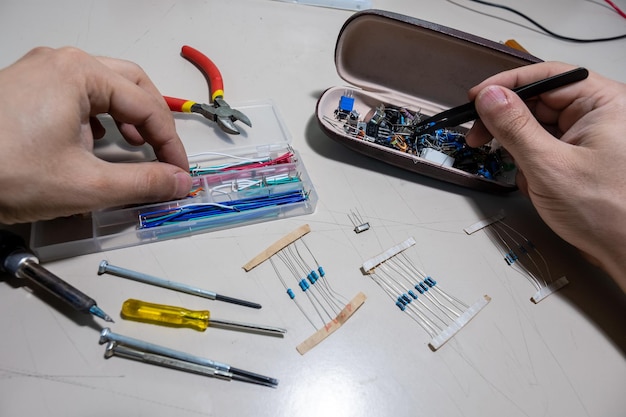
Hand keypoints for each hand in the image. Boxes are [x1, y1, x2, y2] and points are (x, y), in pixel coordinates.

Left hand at [0, 47, 192, 223]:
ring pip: (104, 86)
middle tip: (164, 154)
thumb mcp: (87, 184)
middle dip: (153, 121)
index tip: (179, 172)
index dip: (171, 144)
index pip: (147, 106)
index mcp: (79, 73)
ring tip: (136, 146)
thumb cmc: (1, 172)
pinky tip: (96, 141)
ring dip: (127, 116)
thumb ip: (144, 182)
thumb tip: (178, 182)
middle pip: (131, 84)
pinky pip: (77, 93)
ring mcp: (39, 72)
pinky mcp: (25, 88)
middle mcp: (60, 63)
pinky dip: (99, 115)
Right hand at [466, 62, 625, 288]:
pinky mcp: (582, 159)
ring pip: (538, 130)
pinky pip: (545, 151)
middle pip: (539, 103)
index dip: (508, 85)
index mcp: (605, 103)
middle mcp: (600, 115)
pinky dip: (533, 168)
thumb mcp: (549, 166)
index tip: (477, 99)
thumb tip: (490, 97)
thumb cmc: (608, 213)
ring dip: (522, 153)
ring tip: (528, 178)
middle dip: (509, 125)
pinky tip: (539, 188)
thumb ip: (515, 127)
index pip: (548, 77)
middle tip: (479, 137)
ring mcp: (590, 138)